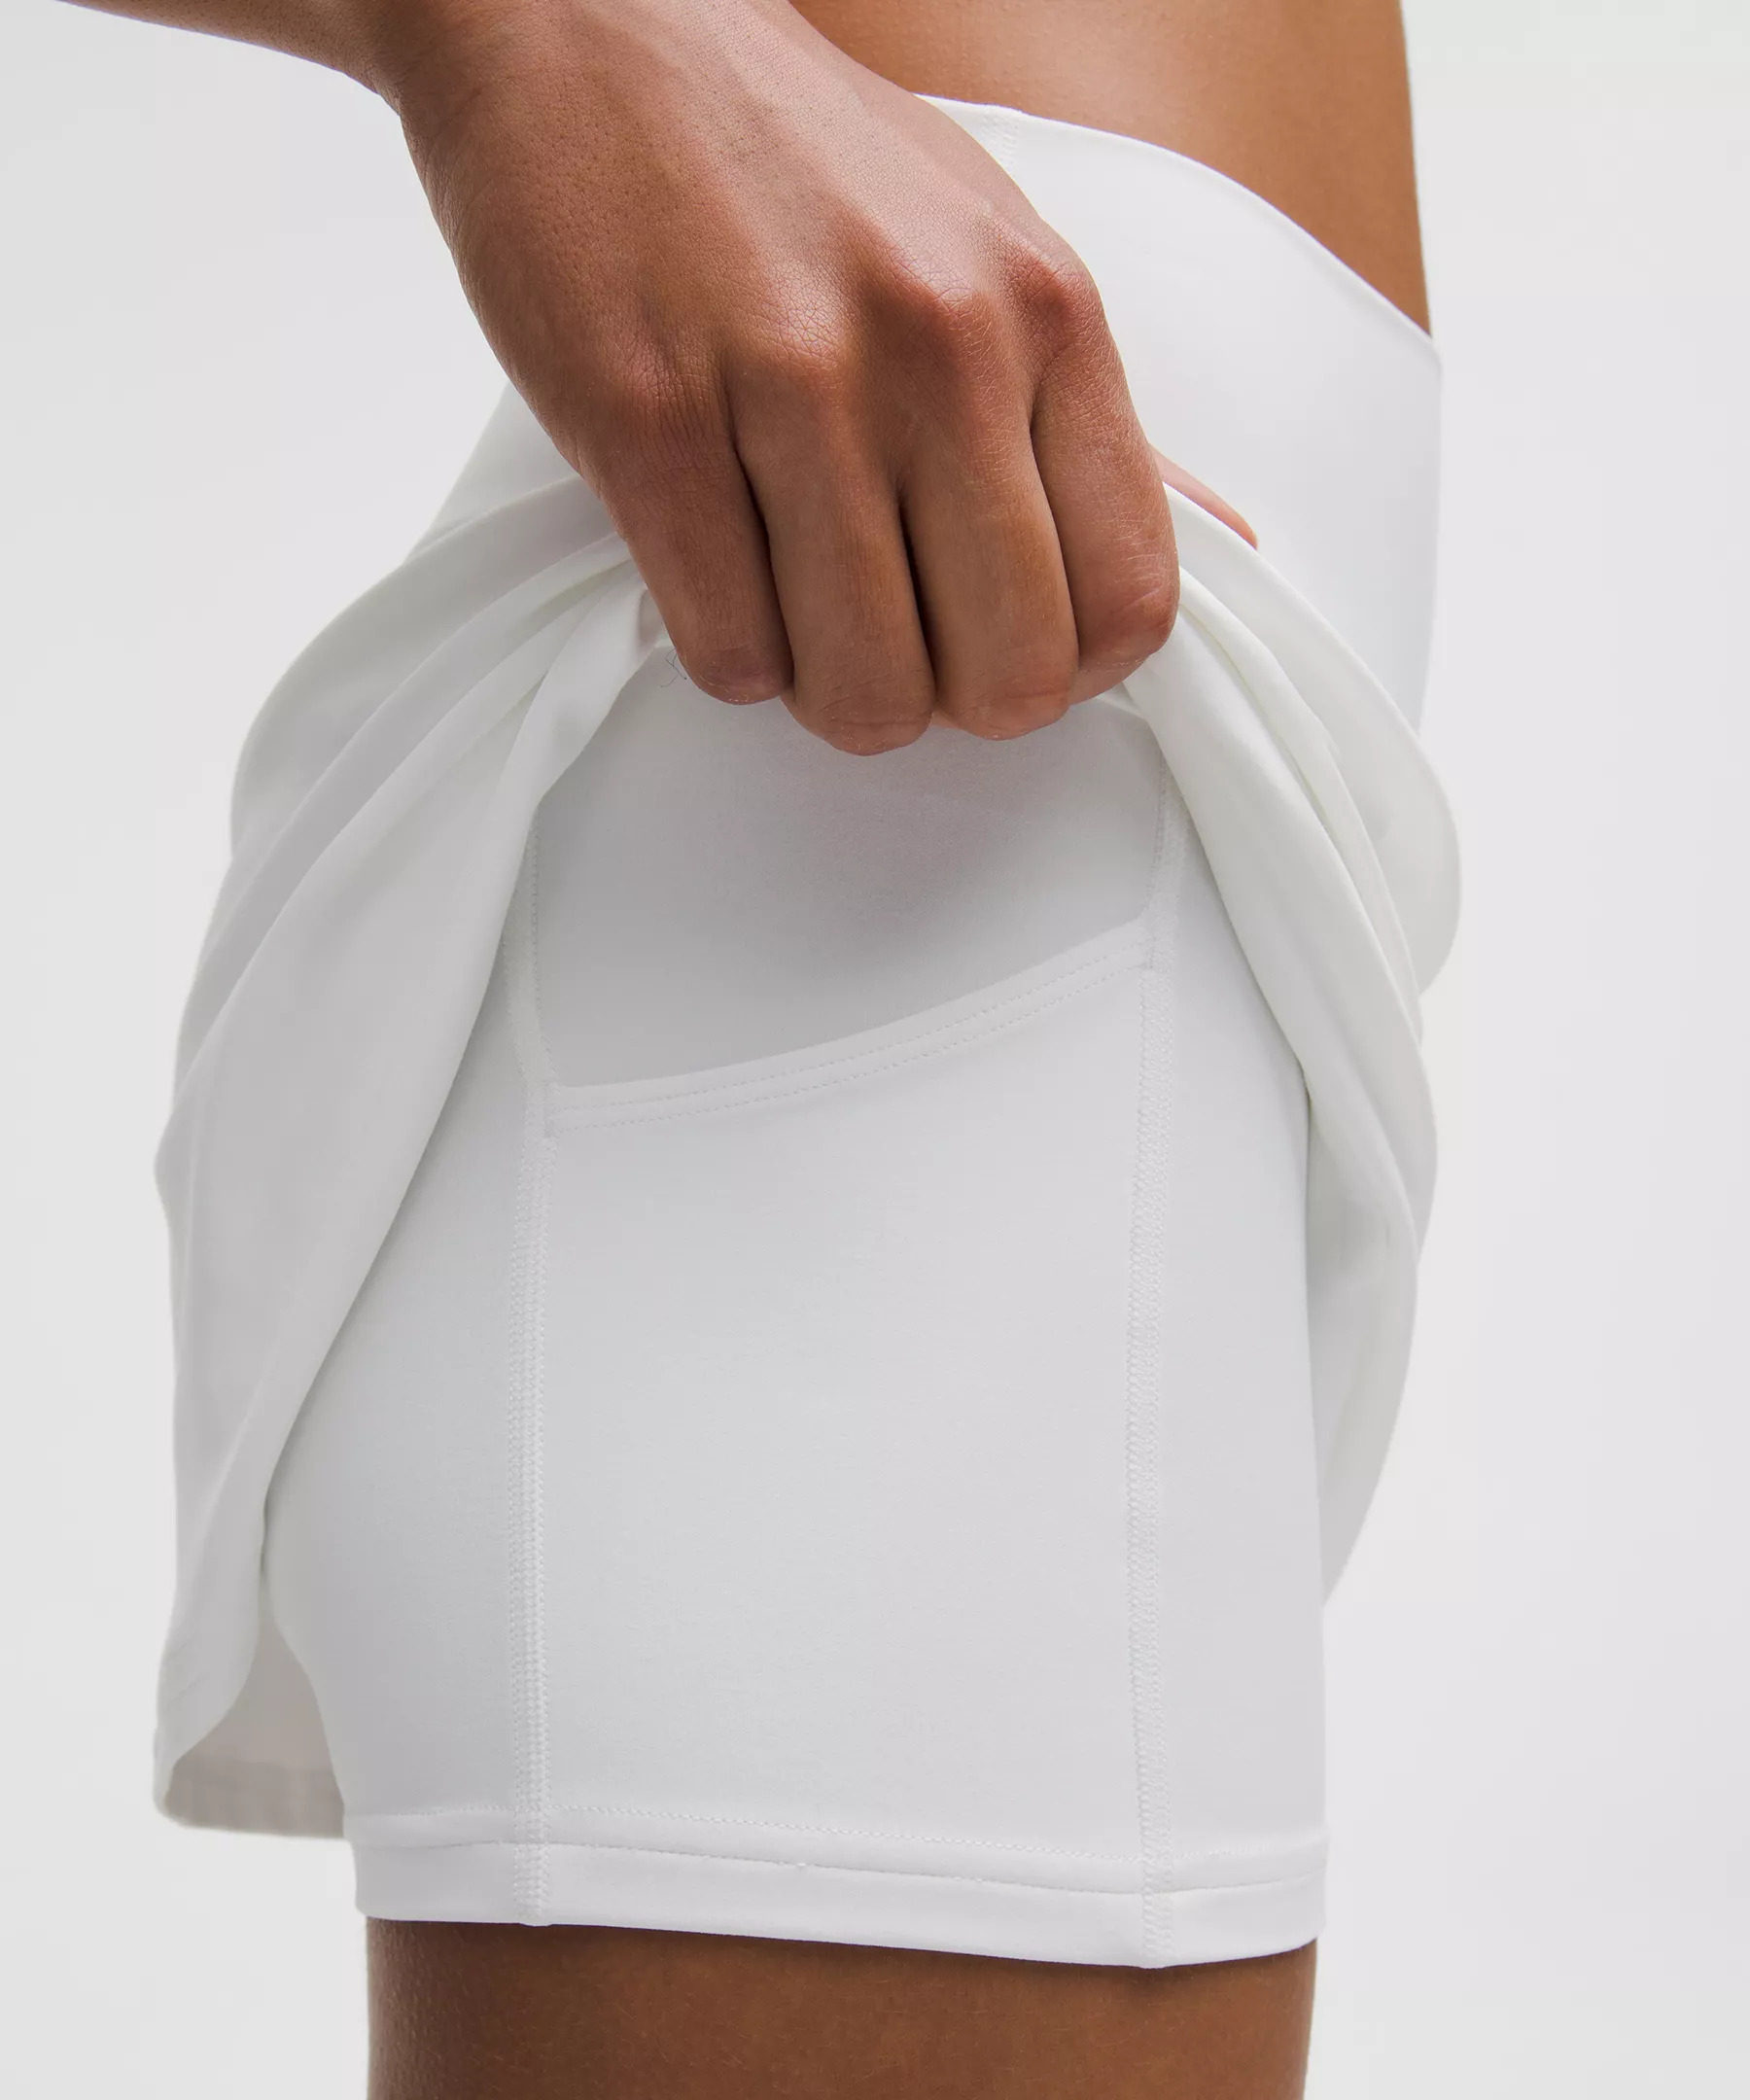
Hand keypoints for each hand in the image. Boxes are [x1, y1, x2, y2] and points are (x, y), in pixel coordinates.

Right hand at [371, 0, 1247, 749]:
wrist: (590, 35)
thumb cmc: (803, 166)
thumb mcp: (993, 252)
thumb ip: (1091, 417)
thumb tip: (1224, 541)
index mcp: (1048, 315)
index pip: (1131, 601)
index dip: (1069, 670)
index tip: (1000, 640)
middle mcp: (942, 351)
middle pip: (1008, 679)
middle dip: (949, 701)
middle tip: (894, 642)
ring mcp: (792, 385)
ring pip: (865, 691)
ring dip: (829, 688)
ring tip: (798, 605)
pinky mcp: (651, 422)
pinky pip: (730, 653)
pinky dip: (729, 652)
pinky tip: (720, 566)